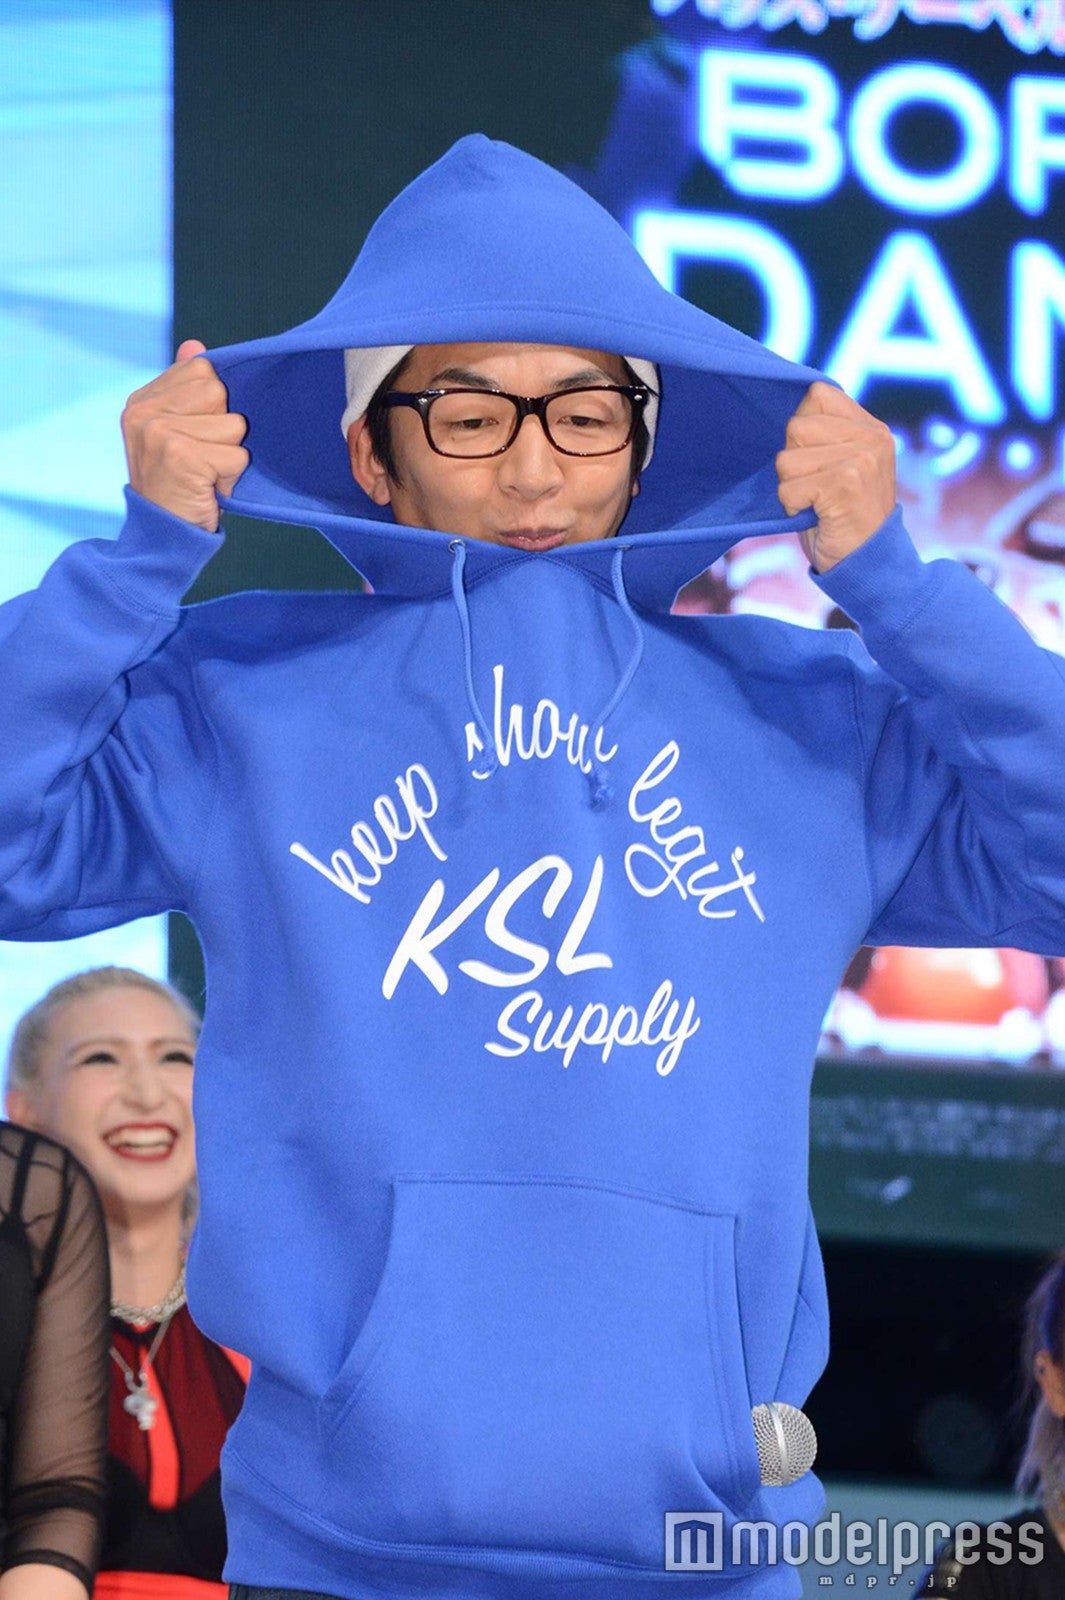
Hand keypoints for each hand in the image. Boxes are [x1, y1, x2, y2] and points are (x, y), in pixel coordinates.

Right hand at [121, 339, 247, 531]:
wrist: (161, 537)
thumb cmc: (177, 485)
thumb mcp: (176, 433)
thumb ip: (184, 390)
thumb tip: (196, 346)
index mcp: (142, 400)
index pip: (202, 369)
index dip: (213, 406)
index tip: (195, 437)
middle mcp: (144, 411)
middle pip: (219, 392)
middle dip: (224, 429)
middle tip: (202, 458)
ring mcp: (158, 431)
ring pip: (233, 424)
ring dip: (230, 454)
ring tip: (205, 474)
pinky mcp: (180, 455)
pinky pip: (237, 454)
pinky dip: (232, 476)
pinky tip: (208, 488)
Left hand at [775, 382, 895, 572]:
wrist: (869, 564)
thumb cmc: (843, 518)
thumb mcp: (840, 466)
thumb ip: (824, 436)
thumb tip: (790, 415)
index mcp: (872, 428)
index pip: (817, 395)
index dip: (803, 429)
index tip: (817, 460)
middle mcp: (872, 437)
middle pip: (796, 427)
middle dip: (794, 463)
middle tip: (818, 488)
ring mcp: (862, 458)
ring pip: (787, 459)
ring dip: (791, 487)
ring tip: (817, 502)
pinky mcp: (846, 482)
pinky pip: (788, 488)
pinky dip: (792, 507)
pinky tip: (816, 515)